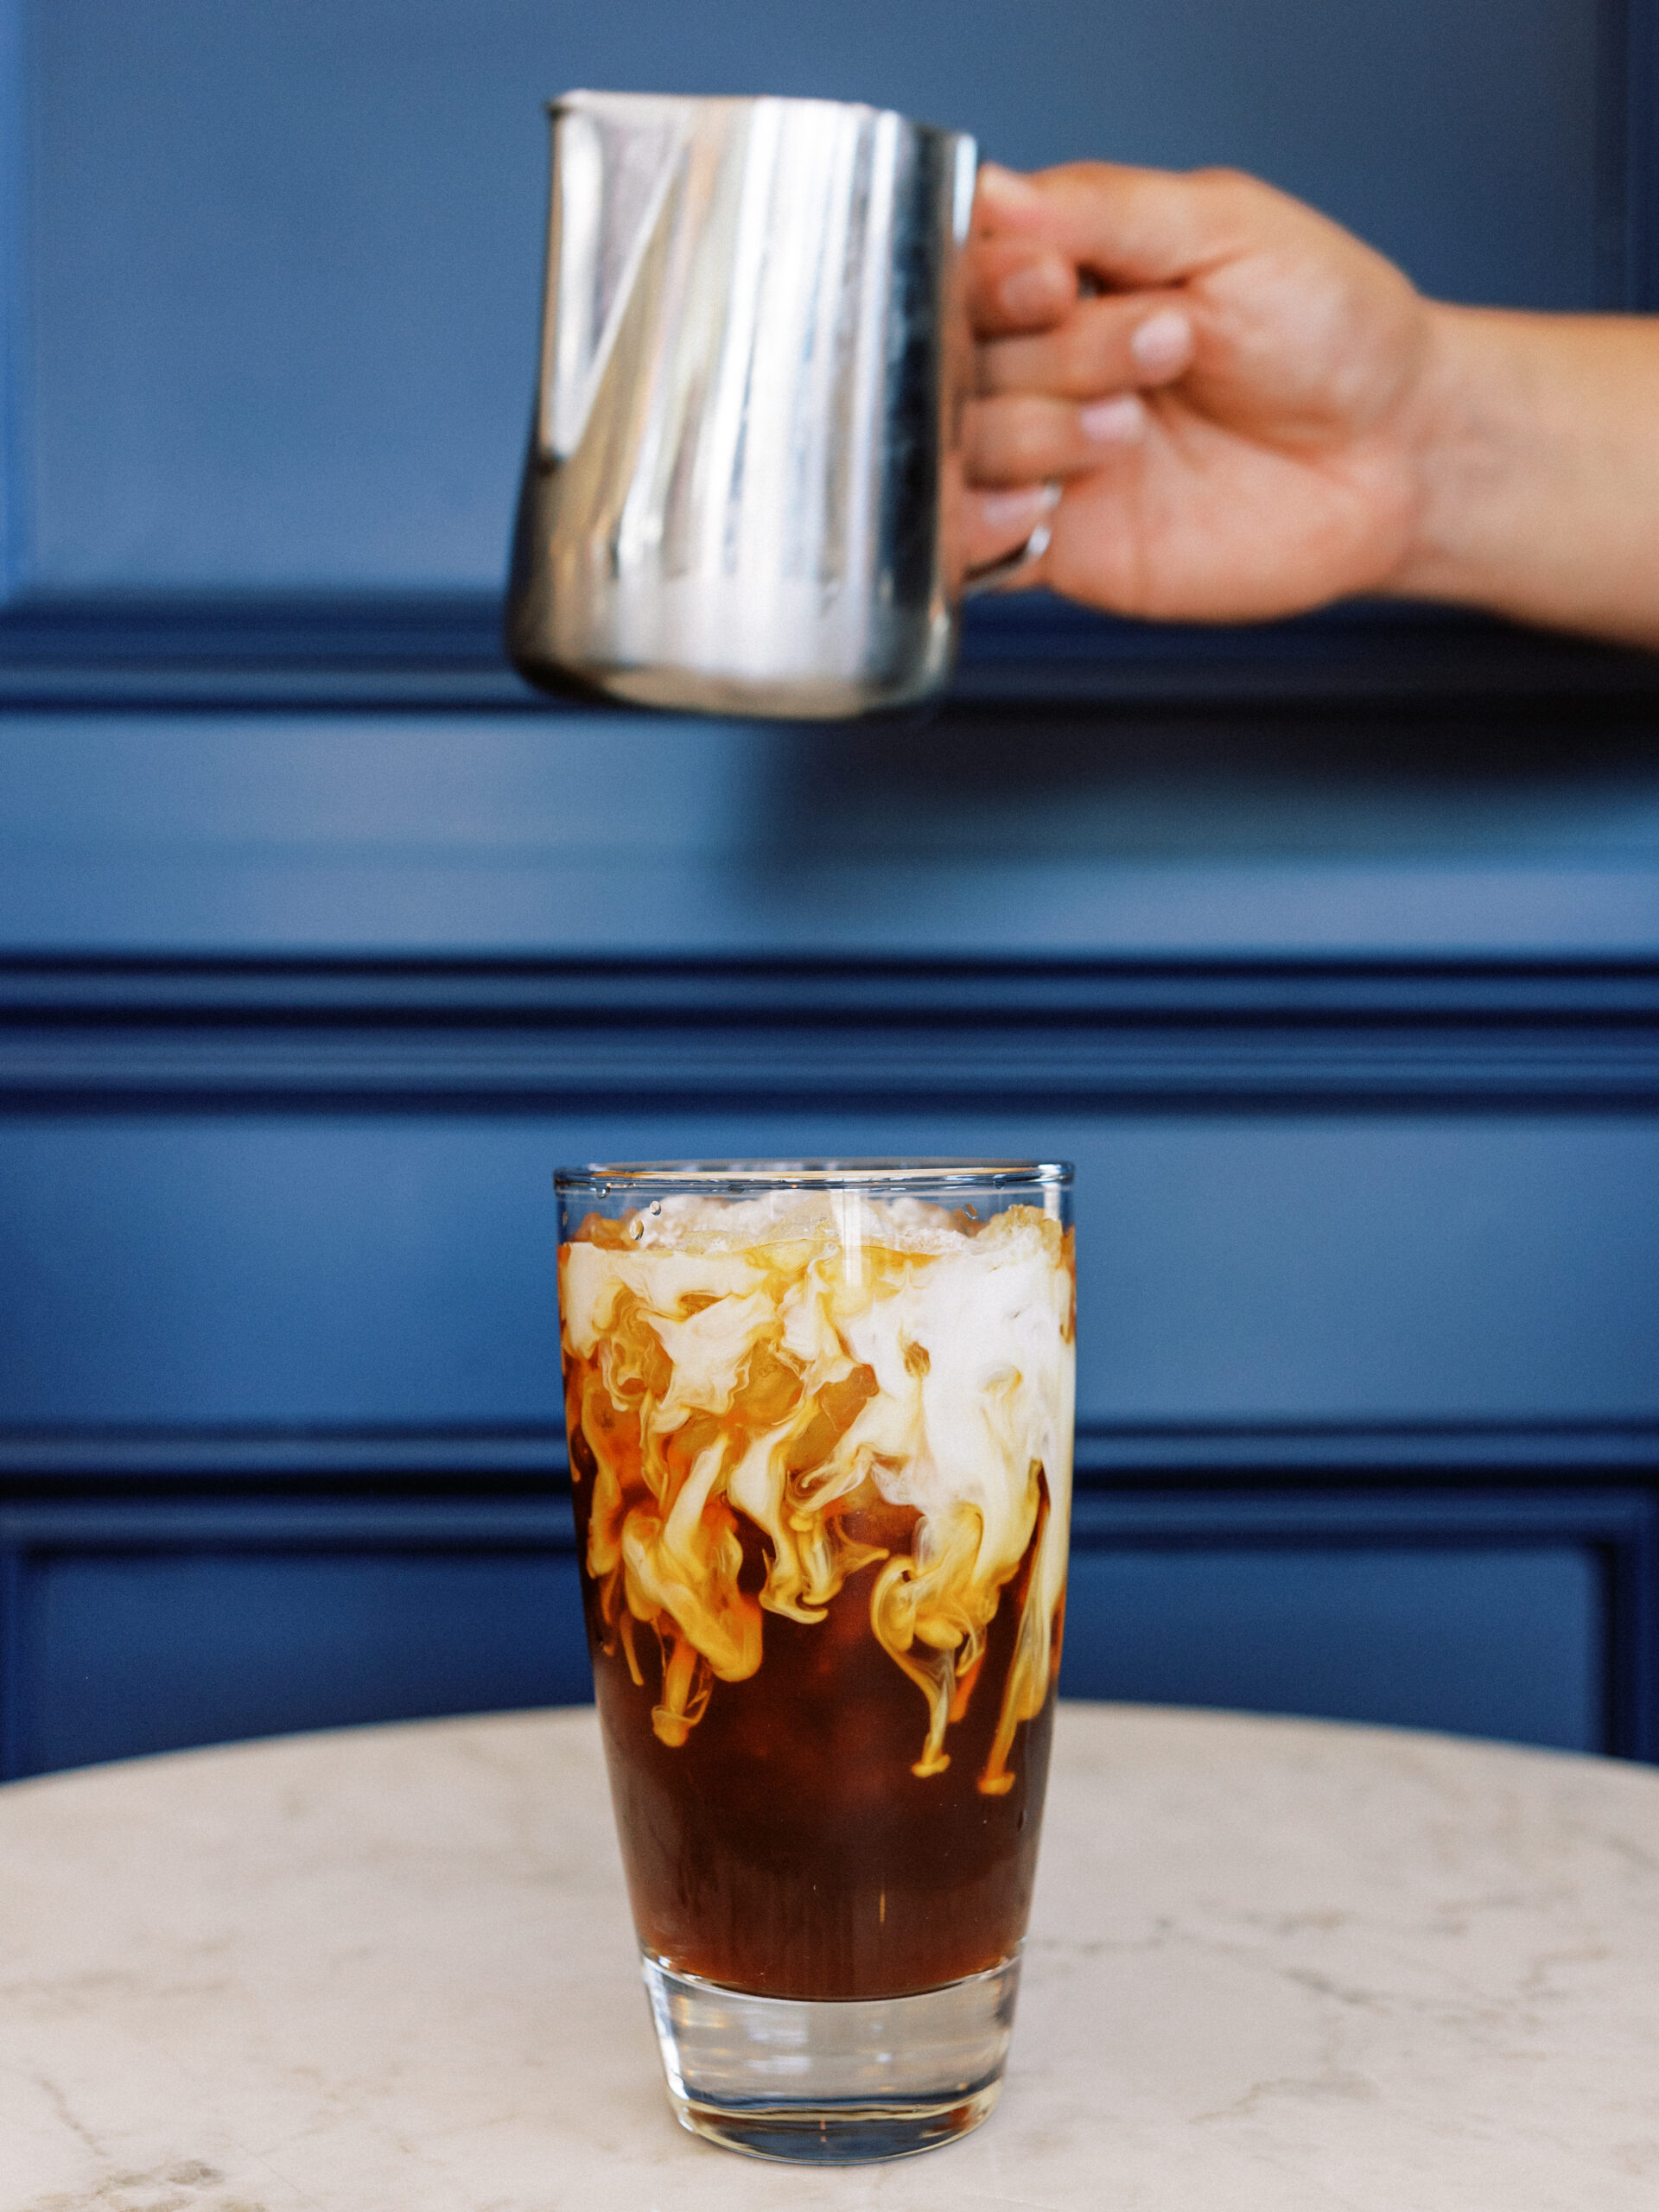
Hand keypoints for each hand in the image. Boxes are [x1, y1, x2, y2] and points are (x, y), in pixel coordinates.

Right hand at [963, 162, 1436, 620]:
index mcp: (1066, 273)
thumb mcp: (1228, 230)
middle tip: (1164, 348)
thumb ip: (1107, 211)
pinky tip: (1040, 504)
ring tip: (1134, 427)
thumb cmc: (1329, 332)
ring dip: (1040, 428)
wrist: (1392, 456)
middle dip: (1055, 352)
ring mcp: (1044, 456)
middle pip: (959, 355)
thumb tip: (996, 191)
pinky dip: (982, 524)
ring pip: (963, 442)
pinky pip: (969, 545)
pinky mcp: (1058, 547)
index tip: (1058, 283)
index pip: (965, 266)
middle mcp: (1040, 363)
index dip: (992, 279)